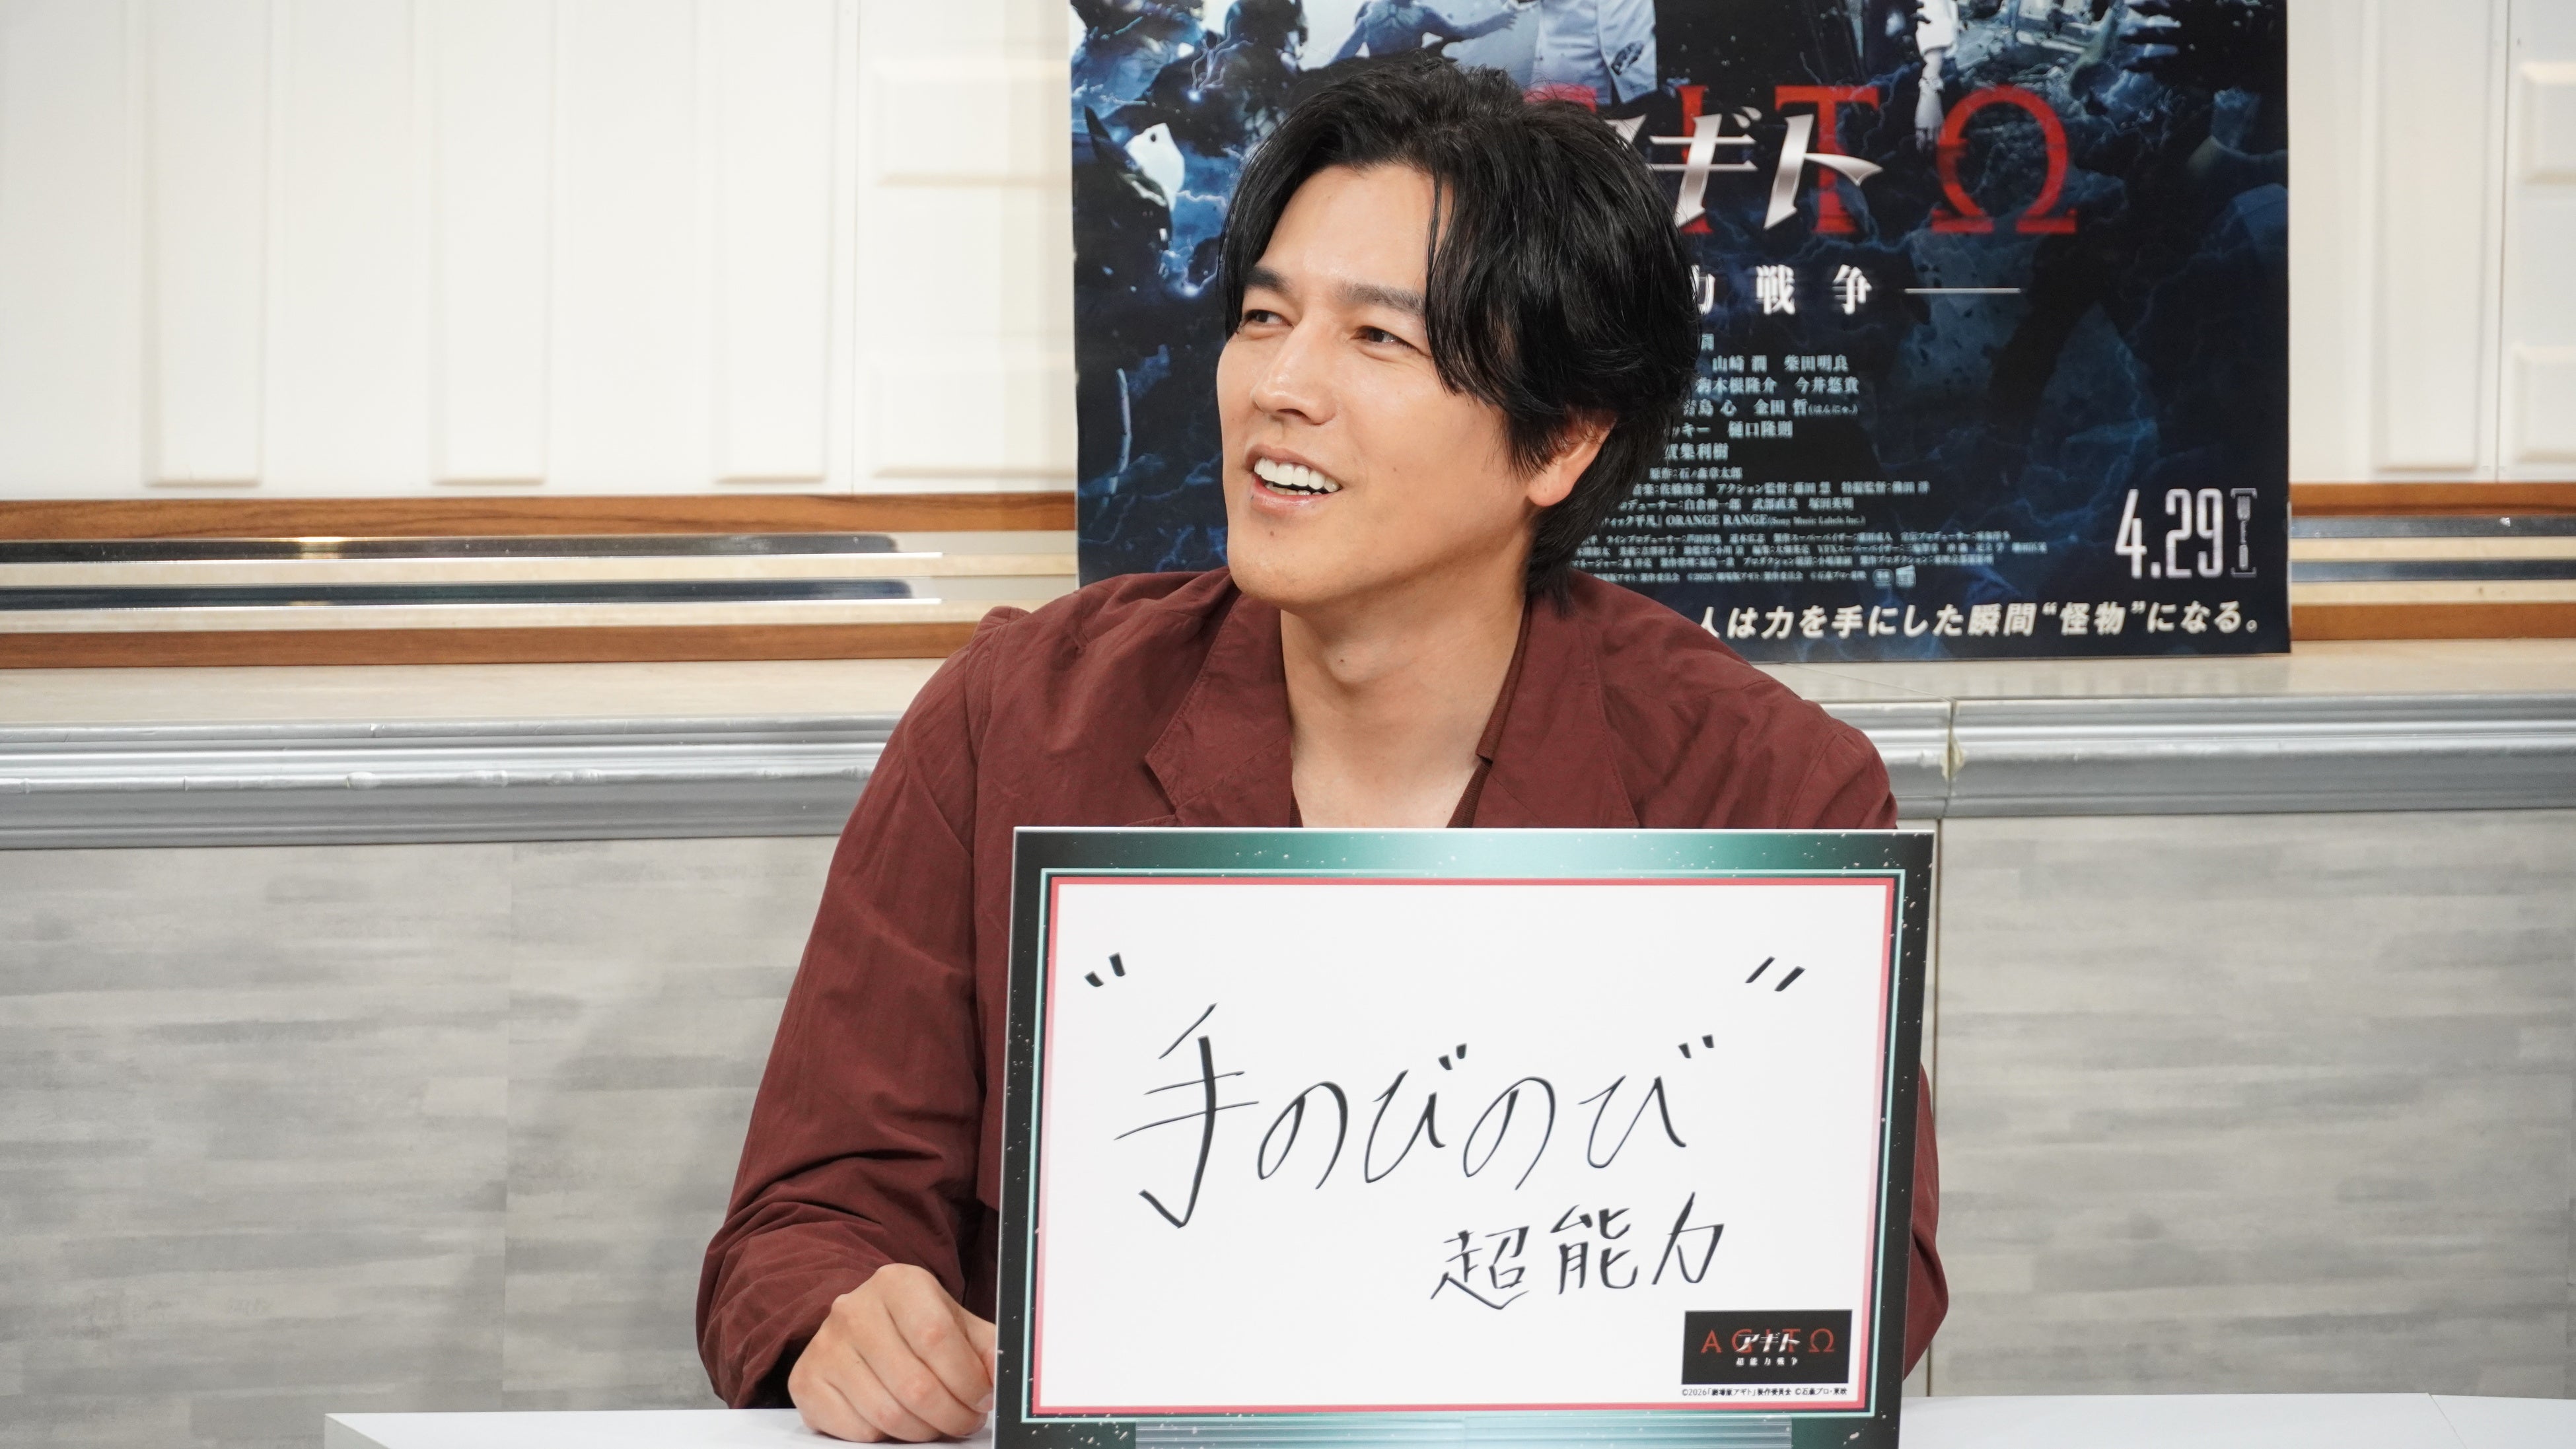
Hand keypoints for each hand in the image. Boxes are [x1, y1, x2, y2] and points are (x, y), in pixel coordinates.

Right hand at [788, 1264, 997, 1441]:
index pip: (937, 1338)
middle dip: (951, 1415)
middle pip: (914, 1383)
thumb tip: (1006, 1377)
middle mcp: (854, 1309)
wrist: (862, 1326)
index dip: (967, 1380)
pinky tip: (899, 1420)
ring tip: (938, 1422)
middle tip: (966, 1421)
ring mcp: (824, 1345)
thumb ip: (986, 1347)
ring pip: (886, 1413)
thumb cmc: (917, 1326)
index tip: (983, 1399)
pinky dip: (886, 1437)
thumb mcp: (956, 1324)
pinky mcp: (806, 1381)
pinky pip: (857, 1429)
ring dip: (923, 1430)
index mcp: (897, 1283)